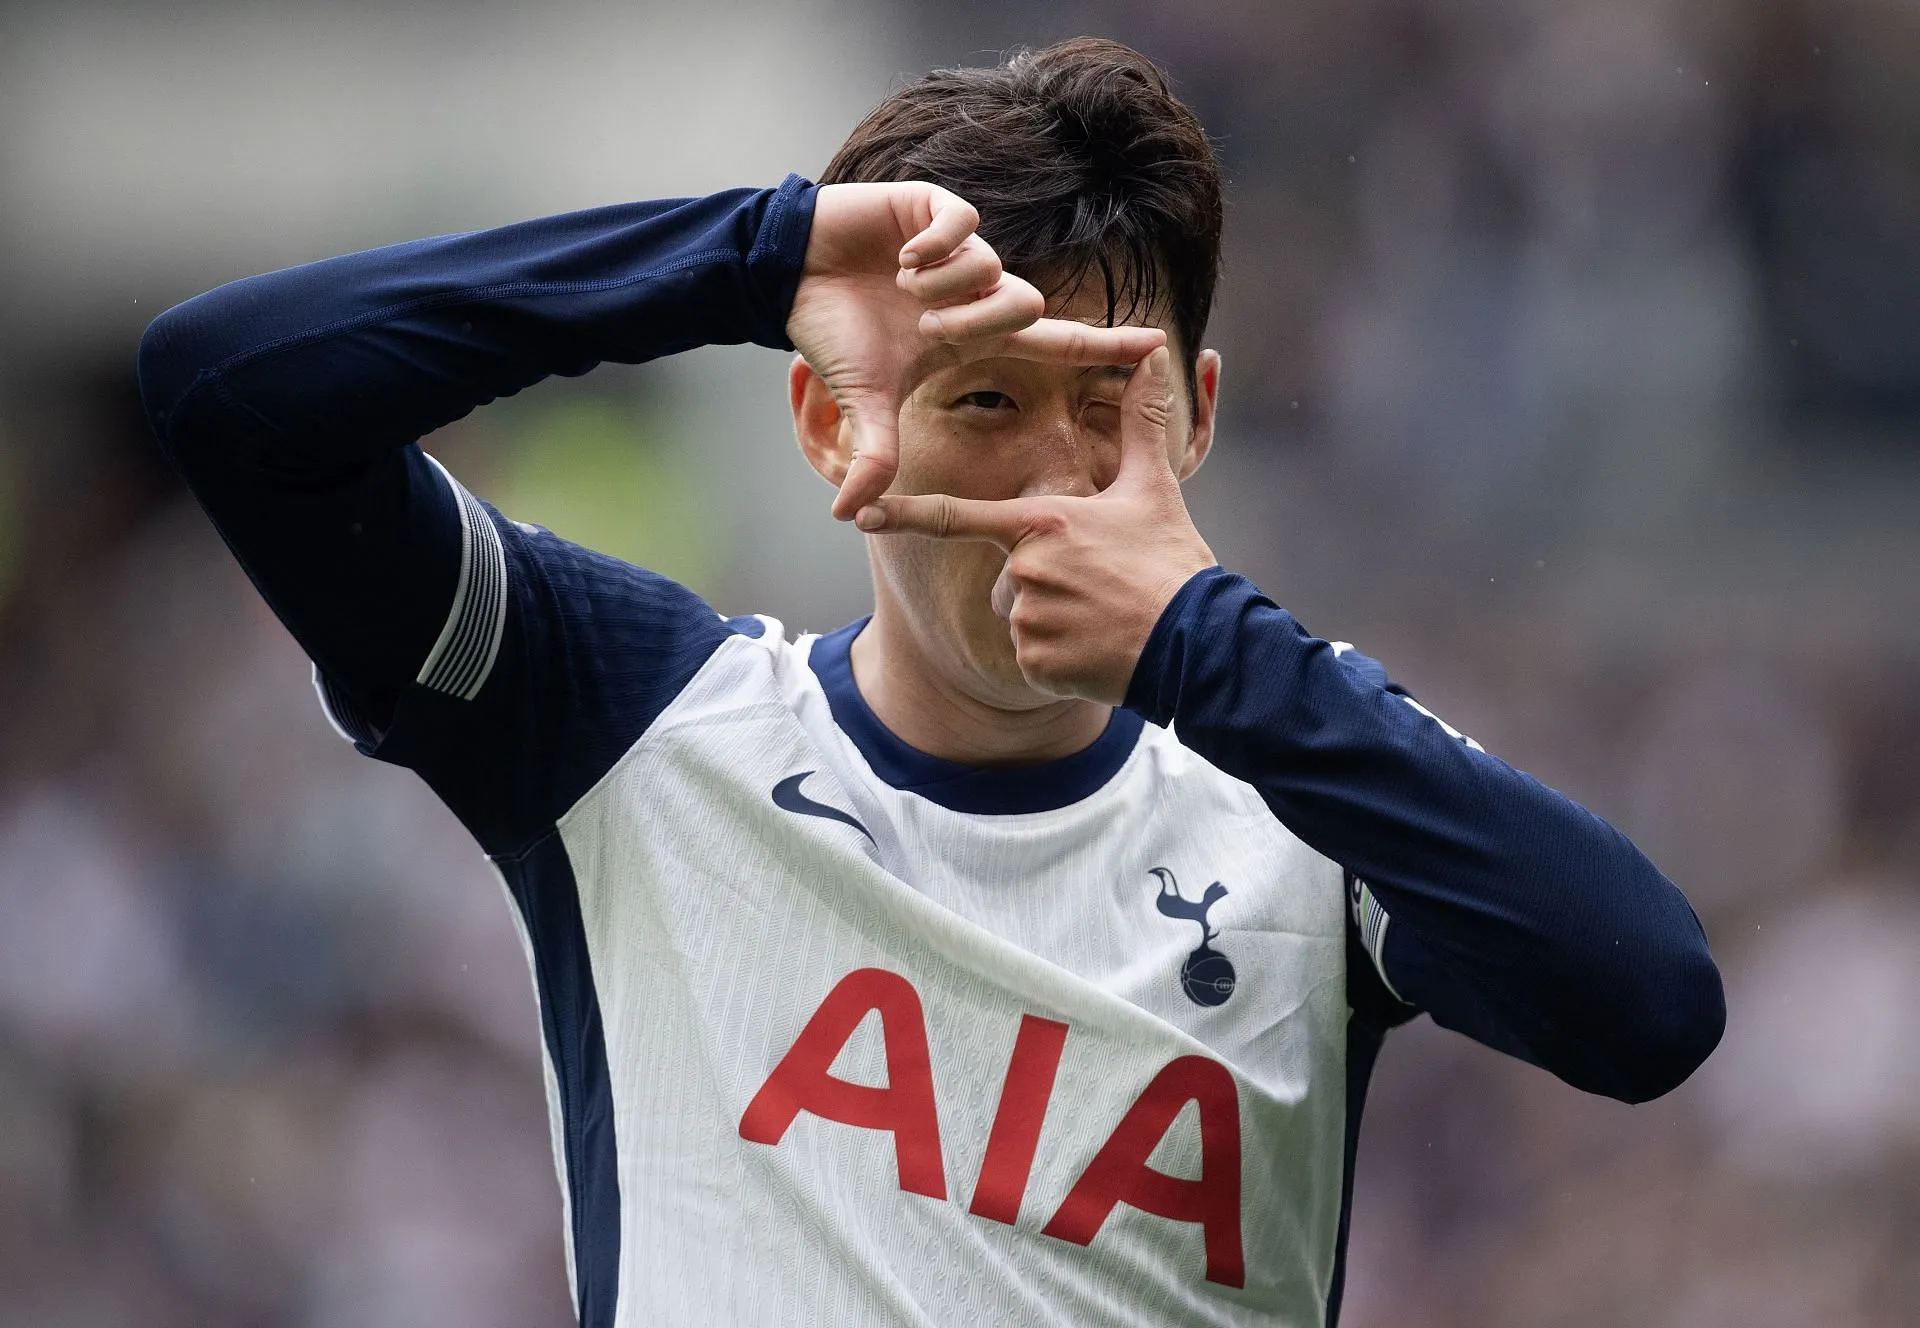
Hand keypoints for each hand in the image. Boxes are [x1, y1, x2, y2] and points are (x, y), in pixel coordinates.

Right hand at [786, 182, 1166, 519]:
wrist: (788, 276)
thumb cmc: (833, 333)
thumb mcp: (861, 400)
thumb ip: (873, 454)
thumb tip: (848, 516)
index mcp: (973, 333)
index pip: (1056, 340)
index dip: (1105, 345)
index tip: (1159, 346)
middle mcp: (977, 290)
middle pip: (1026, 304)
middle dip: (978, 321)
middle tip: (925, 323)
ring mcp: (959, 247)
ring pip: (993, 267)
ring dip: (945, 285)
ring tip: (900, 285)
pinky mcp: (934, 208)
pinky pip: (963, 224)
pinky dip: (933, 246)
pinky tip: (901, 256)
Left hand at [849, 347, 1217, 703]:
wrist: (1197, 642)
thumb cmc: (1171, 563)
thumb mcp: (1154, 488)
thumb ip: (1140, 421)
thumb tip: (1150, 355)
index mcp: (1041, 523)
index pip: (957, 516)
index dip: (905, 514)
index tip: (862, 515)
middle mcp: (1024, 569)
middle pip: (1008, 576)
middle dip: (1044, 584)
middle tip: (1100, 588)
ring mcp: (1026, 619)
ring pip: (1021, 617)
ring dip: (1055, 622)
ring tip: (1104, 618)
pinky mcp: (1035, 664)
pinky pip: (1033, 658)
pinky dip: (1061, 659)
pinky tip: (1097, 650)